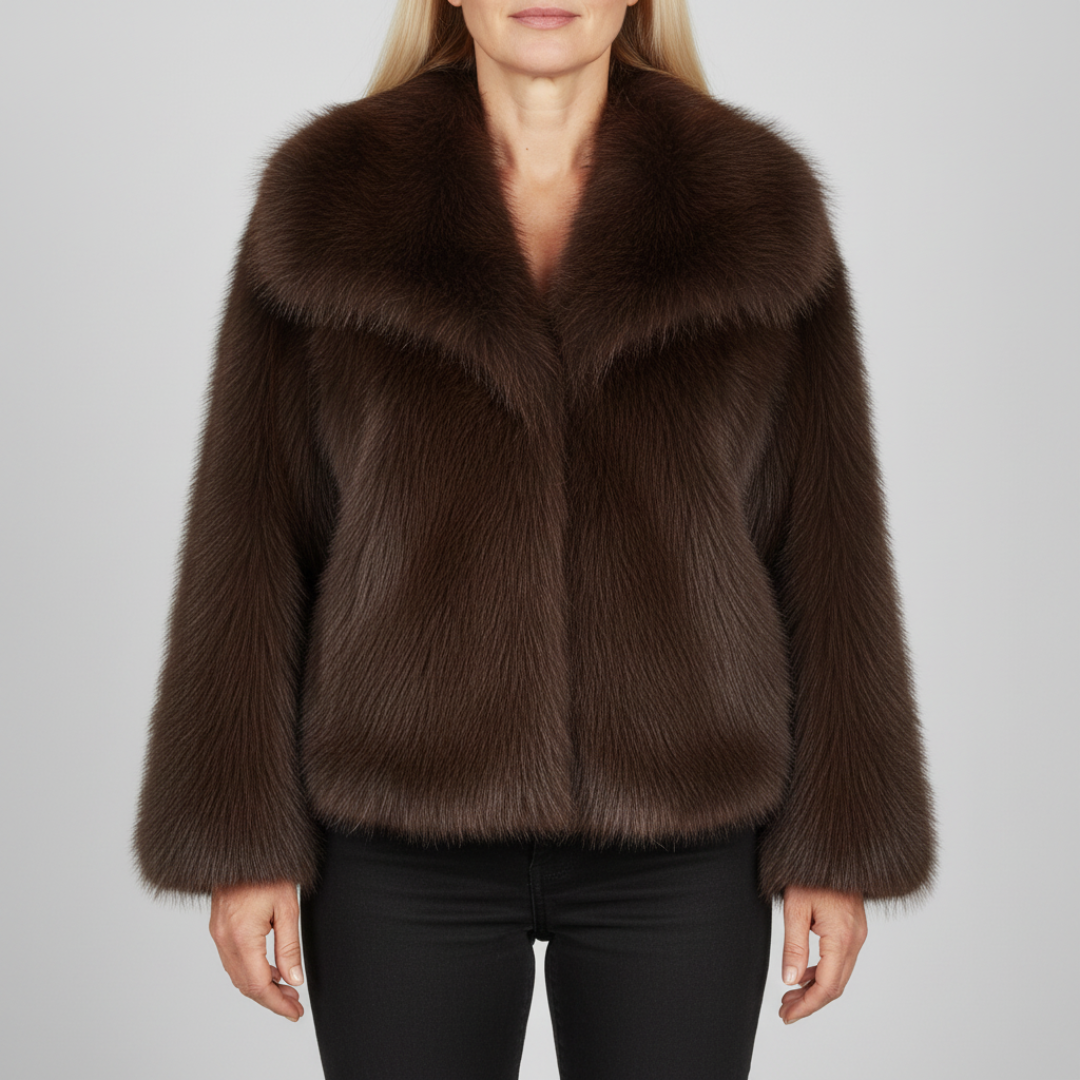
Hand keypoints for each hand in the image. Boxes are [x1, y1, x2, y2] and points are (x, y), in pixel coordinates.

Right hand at [209, 879, 305, 1021]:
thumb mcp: (287, 907)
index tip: (295, 1012)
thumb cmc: (268, 870)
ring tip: (287, 990)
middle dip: (271, 999)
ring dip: (261, 986)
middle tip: (294, 1005)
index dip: (277, 1004)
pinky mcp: (218, 927)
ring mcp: (218, 933)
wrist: (241, 846)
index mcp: (241, 937)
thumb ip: (289, 947)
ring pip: (237, 974)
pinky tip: (270, 970)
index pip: (258, 985)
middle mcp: (224, 939)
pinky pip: (233, 960)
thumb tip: (294, 980)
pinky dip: (251, 971)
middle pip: (245, 985)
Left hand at [778, 884, 866, 1023]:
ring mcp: (857, 933)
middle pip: (835, 985)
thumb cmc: (810, 871)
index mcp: (842, 937)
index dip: (807, 1006)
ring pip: (839, 974)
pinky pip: (841, 960)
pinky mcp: (853, 927)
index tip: (788, 1015)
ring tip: (790, 997)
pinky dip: (823, 973)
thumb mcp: (795, 907)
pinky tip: (804, 975)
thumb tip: (791, 981)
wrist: (833, 848)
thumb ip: (794, 946)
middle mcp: (855, 938)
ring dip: (816, 989)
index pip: (827, 987)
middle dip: (810, 1002)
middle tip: (785, 1011)